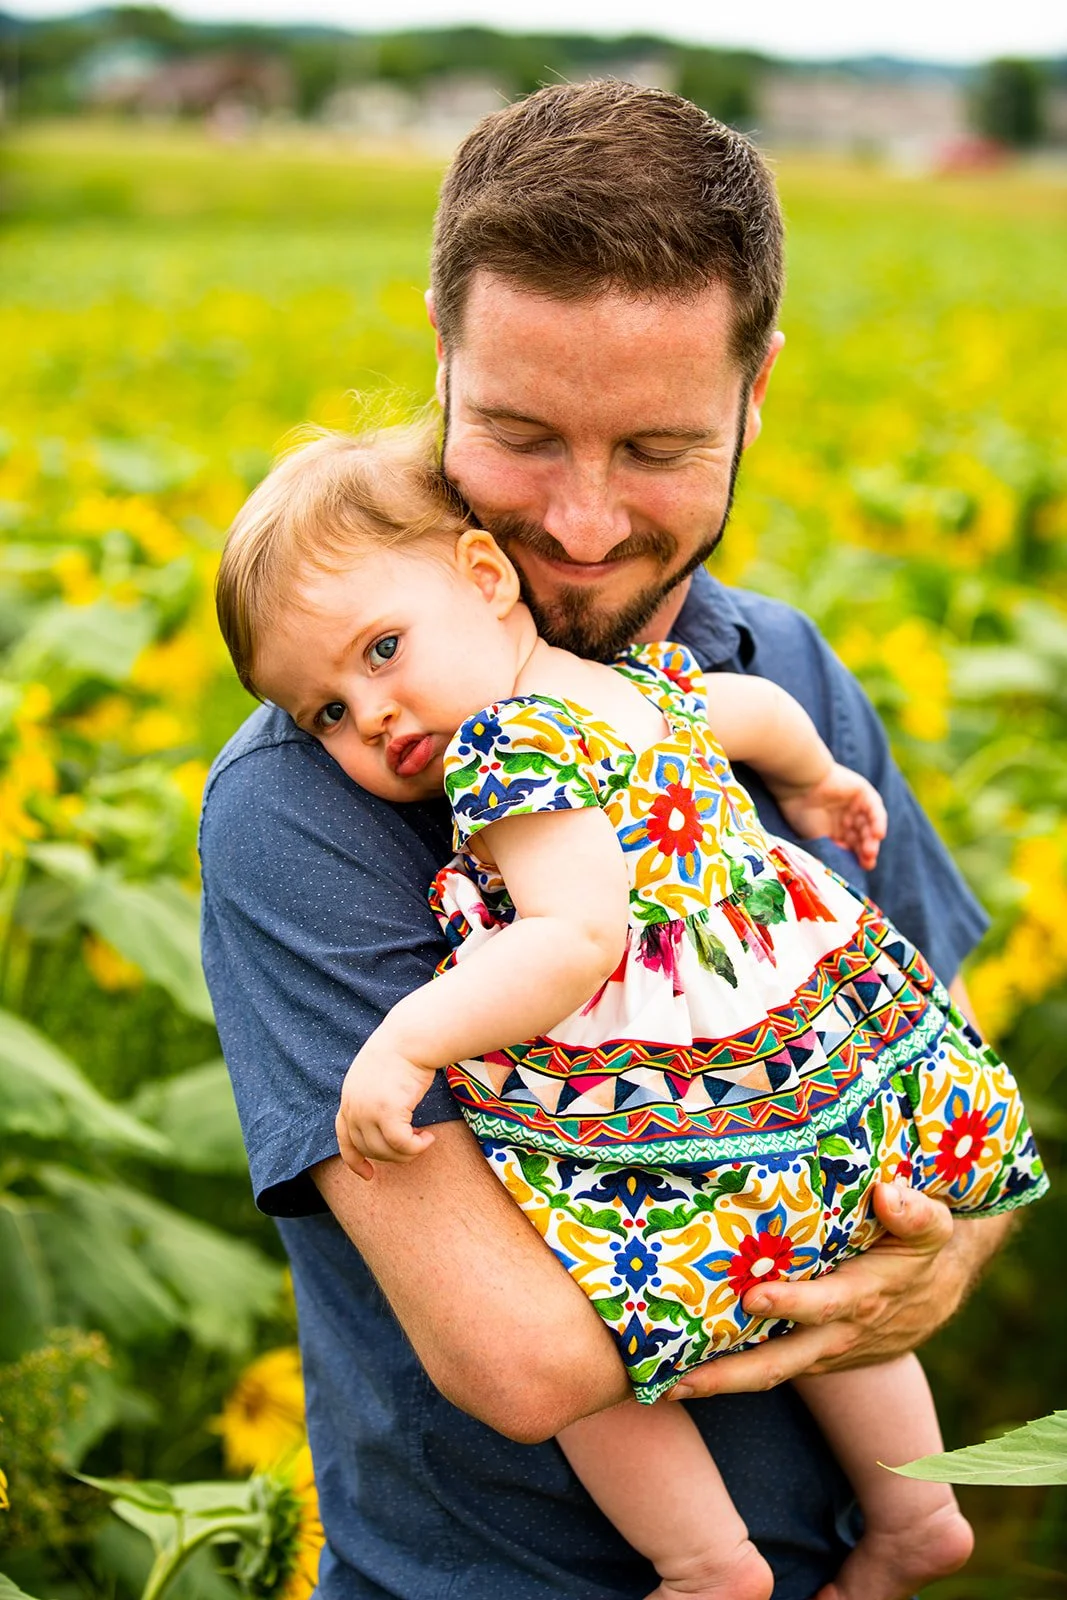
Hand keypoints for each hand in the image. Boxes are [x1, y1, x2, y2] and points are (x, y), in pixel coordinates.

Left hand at [335, 1039, 436, 1179]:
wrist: (411, 1037)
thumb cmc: (402, 1050)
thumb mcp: (377, 1073)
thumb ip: (373, 1095)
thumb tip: (388, 1116)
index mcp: (349, 1097)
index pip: (344, 1137)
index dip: (354, 1160)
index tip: (368, 1175)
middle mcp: (353, 1106)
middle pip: (367, 1148)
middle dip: (391, 1155)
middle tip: (414, 1145)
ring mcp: (368, 1111)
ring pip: (384, 1150)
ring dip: (407, 1152)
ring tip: (424, 1140)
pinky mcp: (388, 1112)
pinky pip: (401, 1144)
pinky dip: (416, 1147)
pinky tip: (429, 1138)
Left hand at [666, 1181, 1000, 1399]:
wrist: (930, 1298)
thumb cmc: (918, 1249)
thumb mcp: (931, 1227)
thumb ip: (914, 1212)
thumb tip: (887, 1193)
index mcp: (863, 1295)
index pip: (824, 1304)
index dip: (792, 1303)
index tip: (753, 1296)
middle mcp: (838, 1332)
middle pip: (782, 1361)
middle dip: (731, 1373)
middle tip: (681, 1379)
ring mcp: (821, 1351)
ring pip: (769, 1371)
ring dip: (721, 1380)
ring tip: (665, 1386)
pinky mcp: (810, 1357)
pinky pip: (769, 1367)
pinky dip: (731, 1371)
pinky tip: (684, 1367)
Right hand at [777, 761, 886, 869]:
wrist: (799, 785)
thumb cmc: (801, 813)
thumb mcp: (816, 838)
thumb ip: (832, 850)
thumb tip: (844, 868)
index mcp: (833, 829)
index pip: (851, 846)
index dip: (858, 857)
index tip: (862, 867)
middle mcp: (845, 816)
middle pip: (862, 836)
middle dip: (865, 850)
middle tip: (867, 861)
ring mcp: (854, 804)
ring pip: (869, 824)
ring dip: (871, 838)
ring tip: (870, 850)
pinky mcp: (862, 792)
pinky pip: (875, 809)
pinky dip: (878, 821)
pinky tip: (878, 834)